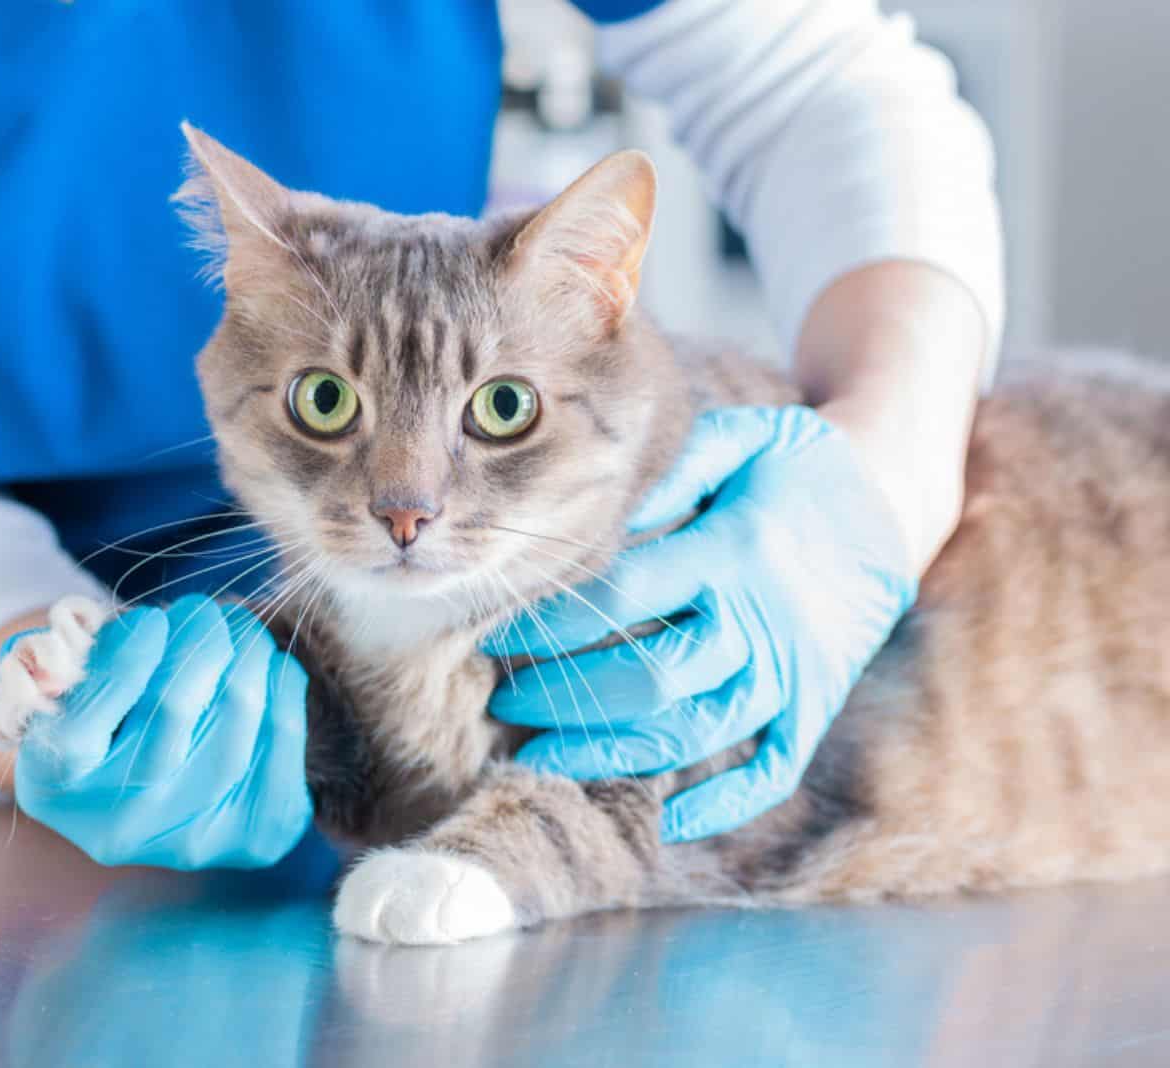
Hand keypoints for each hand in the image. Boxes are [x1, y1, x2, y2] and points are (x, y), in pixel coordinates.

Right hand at [0, 594, 312, 869]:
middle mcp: (120, 825)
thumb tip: (107, 631)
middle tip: (200, 610)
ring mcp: (191, 839)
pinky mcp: (255, 833)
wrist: (151, 791)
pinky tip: (265, 665)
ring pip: (236, 709)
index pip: (88, 714)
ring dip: (245, 647)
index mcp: (55, 786)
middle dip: (197, 635)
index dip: (128, 651)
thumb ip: (69, 657)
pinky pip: (283, 731)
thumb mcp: (61, 685)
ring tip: (235, 626)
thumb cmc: (100, 713)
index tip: (149, 621)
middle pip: (173, 705)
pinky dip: (281, 680)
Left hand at [485, 405, 915, 841]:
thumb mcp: (742, 439)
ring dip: (615, 755)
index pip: (625, 595)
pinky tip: (665, 819)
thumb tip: (597, 508)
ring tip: (542, 761)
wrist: (893, 502)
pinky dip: (723, 805)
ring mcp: (792, 671)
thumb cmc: (795, 466)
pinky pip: (772, 771)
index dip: (553, 621)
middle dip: (567, 697)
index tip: (493, 636)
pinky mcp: (814, 704)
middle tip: (505, 703)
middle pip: (653, 677)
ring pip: (697, 731)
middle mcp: (762, 620)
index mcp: (734, 550)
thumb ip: (673, 468)